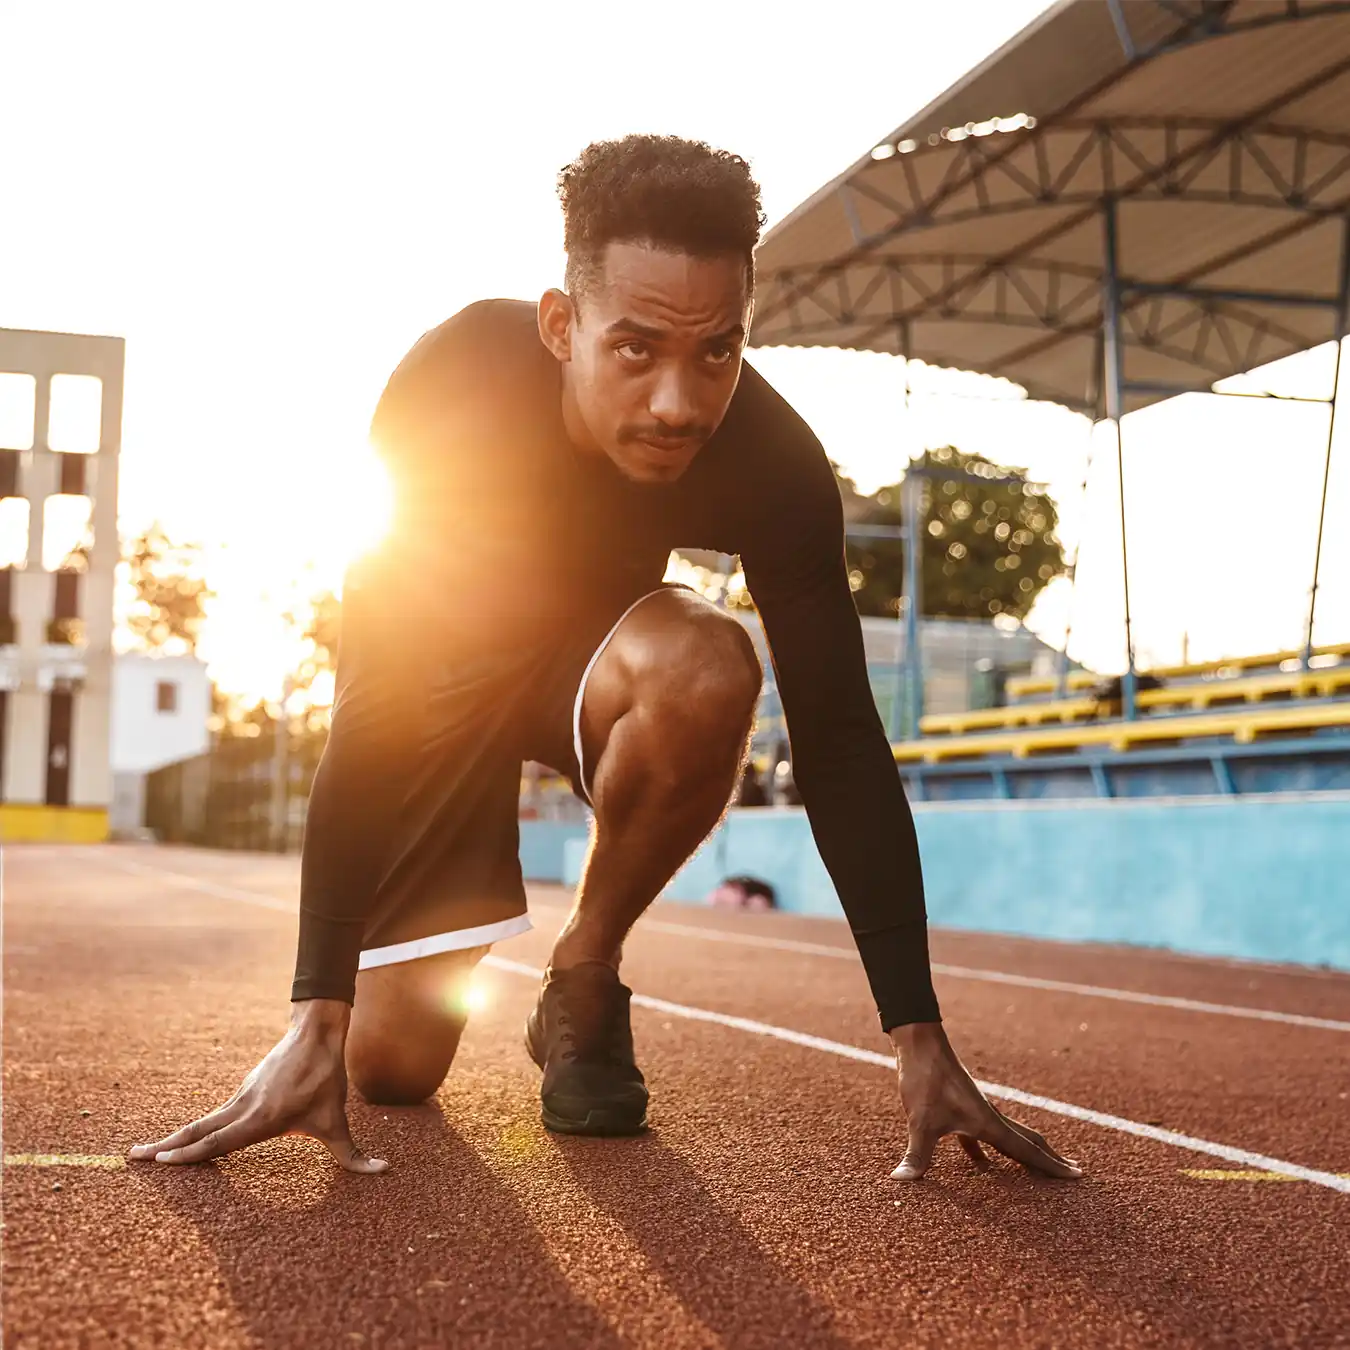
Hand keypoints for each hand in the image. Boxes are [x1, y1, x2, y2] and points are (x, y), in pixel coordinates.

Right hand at [128, 1000, 386, 1172]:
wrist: (316, 1033)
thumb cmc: (325, 1079)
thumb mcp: (338, 1120)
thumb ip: (354, 1154)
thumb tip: (383, 1171)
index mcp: (261, 1118)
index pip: (219, 1141)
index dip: (191, 1154)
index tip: (162, 1162)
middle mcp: (243, 1107)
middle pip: (199, 1131)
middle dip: (166, 1147)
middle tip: (133, 1159)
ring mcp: (240, 1097)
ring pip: (203, 1122)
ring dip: (177, 1138)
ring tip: (148, 1153)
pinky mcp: (243, 1090)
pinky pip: (215, 1115)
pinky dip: (196, 1129)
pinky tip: (185, 1139)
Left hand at [889, 1022, 1082, 1181]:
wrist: (918, 1042)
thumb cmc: (925, 1078)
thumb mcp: (920, 1121)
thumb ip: (917, 1154)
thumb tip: (902, 1180)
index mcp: (988, 1122)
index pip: (1027, 1150)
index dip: (1052, 1166)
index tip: (1079, 1176)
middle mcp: (989, 1116)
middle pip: (1027, 1142)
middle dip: (1049, 1159)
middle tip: (1074, 1173)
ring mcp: (976, 1110)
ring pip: (1007, 1137)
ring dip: (1022, 1155)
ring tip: (1034, 1173)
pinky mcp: (960, 1106)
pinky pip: (980, 1135)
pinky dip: (985, 1151)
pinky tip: (981, 1165)